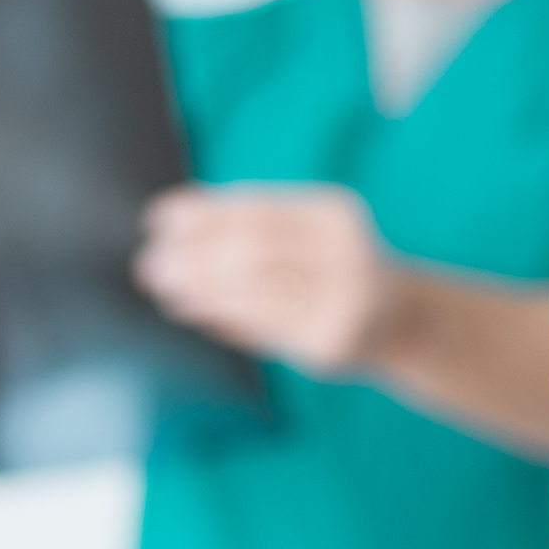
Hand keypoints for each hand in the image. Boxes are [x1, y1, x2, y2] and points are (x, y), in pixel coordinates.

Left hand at [135, 184, 395, 376]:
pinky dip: (218, 314)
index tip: (157, 218)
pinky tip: (189, 307)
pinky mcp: (332, 341)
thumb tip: (170, 219)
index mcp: (333, 213)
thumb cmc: (330, 269)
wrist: (397, 319)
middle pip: (254, 247)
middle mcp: (345, 251)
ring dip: (200, 287)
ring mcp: (343, 298)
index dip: (204, 213)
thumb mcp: (300, 235)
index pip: (257, 208)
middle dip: (195, 254)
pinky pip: (264, 325)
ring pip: (255, 289)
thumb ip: (245, 225)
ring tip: (162, 283)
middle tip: (151, 261)